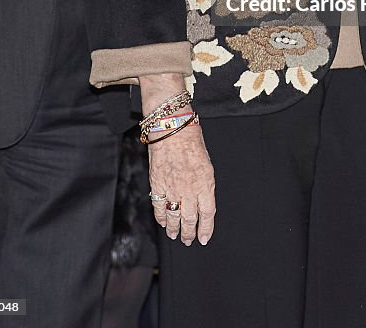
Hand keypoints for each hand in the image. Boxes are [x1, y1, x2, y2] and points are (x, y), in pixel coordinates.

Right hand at [140, 72, 215, 245]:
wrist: (172, 126)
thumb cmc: (192, 139)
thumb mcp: (206, 162)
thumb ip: (204, 183)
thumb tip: (202, 201)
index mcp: (206, 182)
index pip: (208, 213)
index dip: (206, 229)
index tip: (204, 238)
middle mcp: (190, 188)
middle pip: (190, 219)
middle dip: (190, 233)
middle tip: (189, 240)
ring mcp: (172, 187)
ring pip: (174, 216)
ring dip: (175, 229)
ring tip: (175, 235)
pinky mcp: (157, 184)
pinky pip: (159, 207)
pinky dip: (161, 217)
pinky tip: (164, 222)